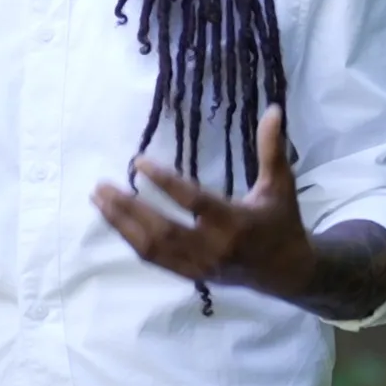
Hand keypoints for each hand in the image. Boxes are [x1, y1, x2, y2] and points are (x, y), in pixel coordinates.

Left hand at [90, 104, 316, 299]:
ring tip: (98, 199)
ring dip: (121, 223)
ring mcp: (199, 266)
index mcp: (235, 223)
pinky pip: (154, 259)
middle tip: (102, 185)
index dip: (164, 182)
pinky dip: (130, 239)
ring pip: (152, 247)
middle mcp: (214, 248)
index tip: (138, 162)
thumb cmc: (281, 222)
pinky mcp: (190, 276)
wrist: (287, 272)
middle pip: (162, 230)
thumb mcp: (280, 185)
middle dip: (128, 208)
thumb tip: (273, 109)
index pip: (193, 202)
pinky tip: (114, 219)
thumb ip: (272, 149)